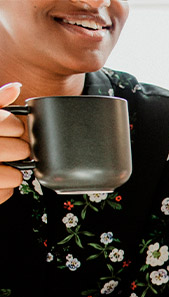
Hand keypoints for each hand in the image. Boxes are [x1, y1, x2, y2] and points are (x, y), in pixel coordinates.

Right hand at [0, 82, 29, 203]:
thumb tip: (15, 88)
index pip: (12, 124)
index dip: (14, 127)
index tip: (7, 128)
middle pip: (20, 150)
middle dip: (16, 149)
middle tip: (4, 148)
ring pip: (16, 175)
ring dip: (11, 172)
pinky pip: (6, 192)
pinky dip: (3, 189)